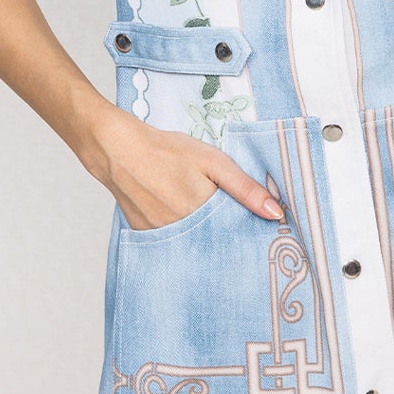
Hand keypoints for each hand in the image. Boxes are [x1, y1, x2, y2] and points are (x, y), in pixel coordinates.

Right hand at [78, 104, 283, 231]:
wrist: (117, 150)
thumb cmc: (167, 151)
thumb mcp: (213, 162)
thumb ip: (245, 188)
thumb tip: (275, 214)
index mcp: (204, 216)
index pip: (236, 235)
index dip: (247, 230)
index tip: (259, 229)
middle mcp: (184, 234)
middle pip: (215, 243)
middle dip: (226, 235)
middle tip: (230, 219)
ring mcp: (163, 238)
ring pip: (194, 244)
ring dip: (203, 235)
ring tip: (202, 214)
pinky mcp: (147, 237)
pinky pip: (172, 242)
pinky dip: (181, 233)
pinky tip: (179, 214)